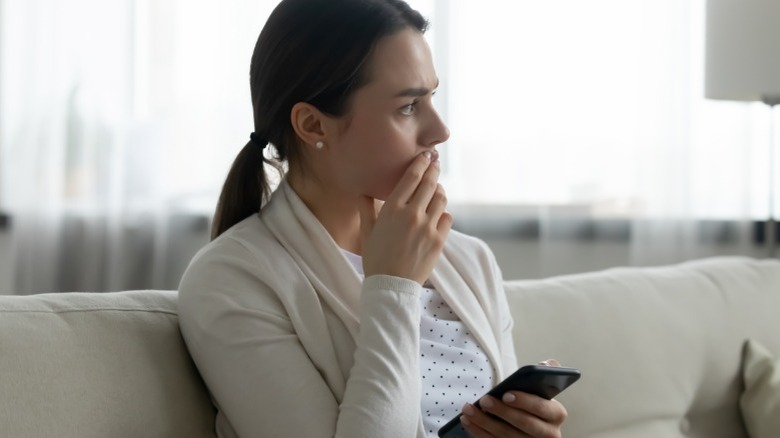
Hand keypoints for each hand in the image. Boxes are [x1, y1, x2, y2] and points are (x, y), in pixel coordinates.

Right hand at [358, 151, 451, 284]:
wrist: (391, 286)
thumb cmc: (375, 258)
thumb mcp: (367, 232)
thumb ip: (366, 208)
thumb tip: (362, 191)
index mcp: (392, 209)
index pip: (411, 178)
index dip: (421, 163)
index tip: (426, 155)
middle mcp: (412, 215)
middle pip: (430, 184)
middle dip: (434, 170)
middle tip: (435, 163)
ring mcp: (428, 227)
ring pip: (441, 199)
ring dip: (439, 191)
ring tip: (436, 190)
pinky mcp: (439, 240)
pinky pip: (447, 218)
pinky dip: (444, 213)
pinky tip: (438, 214)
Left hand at [460, 359, 567, 436]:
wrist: (529, 423)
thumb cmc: (532, 399)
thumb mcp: (541, 386)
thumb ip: (546, 372)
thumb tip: (544, 364)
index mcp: (556, 414)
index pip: (543, 408)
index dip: (525, 401)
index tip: (506, 394)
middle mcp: (549, 434)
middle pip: (525, 425)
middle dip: (502, 412)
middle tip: (484, 400)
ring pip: (507, 436)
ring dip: (484, 423)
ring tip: (468, 409)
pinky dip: (479, 432)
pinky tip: (468, 421)